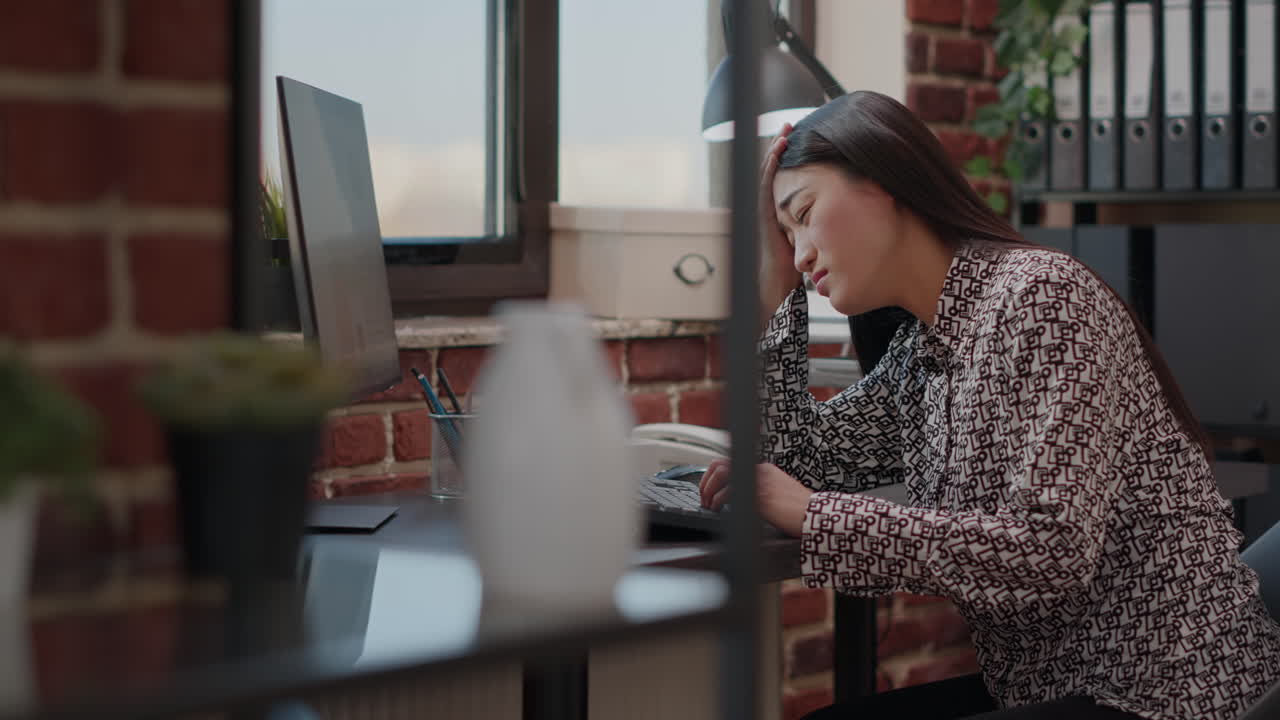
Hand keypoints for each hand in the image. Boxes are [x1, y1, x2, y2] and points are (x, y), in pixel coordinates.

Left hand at [699, 459, 813, 536]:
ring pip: (721, 476)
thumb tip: (738, 499)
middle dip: (705, 482)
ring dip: (709, 491)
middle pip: (720, 464)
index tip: (708, 489)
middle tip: (704, 498)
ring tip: (709, 505)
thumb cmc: (801, 510)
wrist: (817, 516)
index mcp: (764, 469)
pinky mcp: (759, 496)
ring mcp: (759, 482)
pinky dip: (718, 502)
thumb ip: (761, 490)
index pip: (729, 462)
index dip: (712, 475)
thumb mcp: (779, 494)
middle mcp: (760, 471)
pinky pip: (729, 494)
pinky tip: (718, 511)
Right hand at [759, 124, 802, 321]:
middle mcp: (770, 208)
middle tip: (791, 125)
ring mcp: (764, 209)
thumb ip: (821, 227)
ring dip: (775, 150)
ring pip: (768, 173)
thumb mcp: (812, 242)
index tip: (802, 140)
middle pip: (775, 171)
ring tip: (785, 130)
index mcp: (780, 211)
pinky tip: (779, 148)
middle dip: (781, 147)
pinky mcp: (762, 213)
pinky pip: (766, 183)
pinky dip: (771, 164)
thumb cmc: (795, 270)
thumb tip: (850, 215)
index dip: (791, 159)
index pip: (785, 179)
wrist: (777, 287)